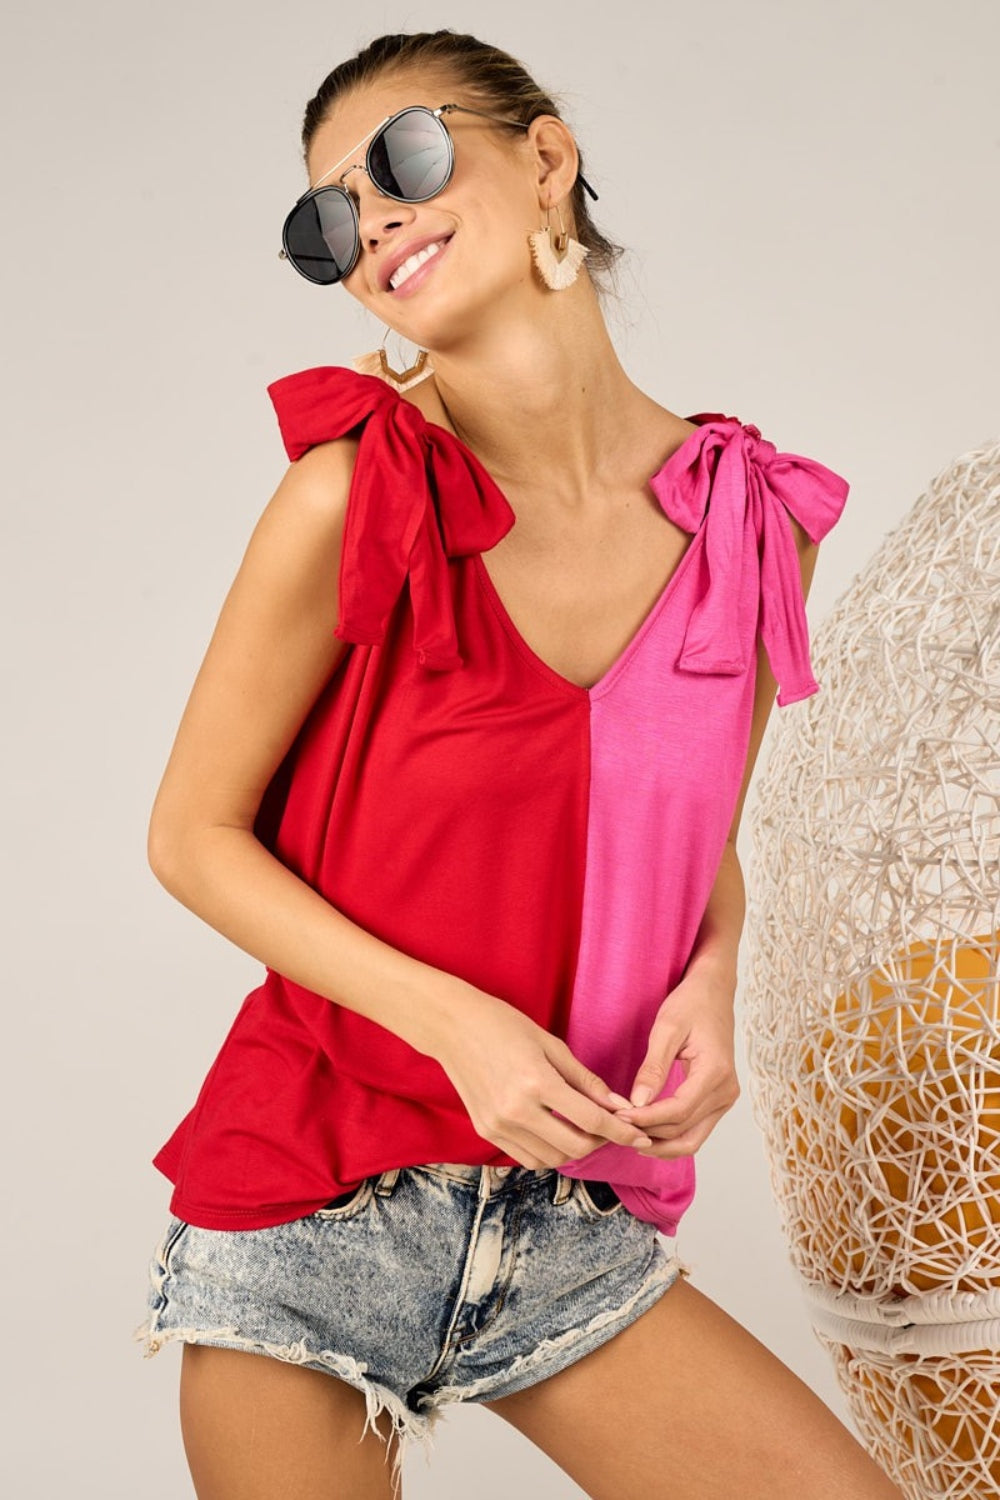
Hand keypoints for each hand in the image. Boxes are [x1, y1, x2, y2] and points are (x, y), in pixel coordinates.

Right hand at [432, 991, 654, 1168]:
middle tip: (611, 1128)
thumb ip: (585, 1080)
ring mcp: (498, 1125)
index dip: (621, 1131)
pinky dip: (548, 1152)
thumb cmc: (503, 1026)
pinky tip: (556, 1133)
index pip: (591, 1120)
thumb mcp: (551, 1044)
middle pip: (574, 1147)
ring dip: (574, 1151)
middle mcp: (516, 1110)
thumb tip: (617, 1105)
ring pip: (551, 1159)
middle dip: (600, 1143)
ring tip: (584, 1131)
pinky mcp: (486, 1131)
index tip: (639, 1135)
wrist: (453, 1027)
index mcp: (536, 1082)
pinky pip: (527, 1157)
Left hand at [614, 963, 740, 1157]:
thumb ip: (653, 1067)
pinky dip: (671, 1137)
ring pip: (691, 1139)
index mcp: (715, 1072)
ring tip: (627, 1136)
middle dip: (648, 1133)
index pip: (678, 1110)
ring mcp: (725, 1099)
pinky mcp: (718, 1101)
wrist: (714, 992)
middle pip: (683, 1130)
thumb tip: (638, 1102)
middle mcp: (726, 1091)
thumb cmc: (692, 1003)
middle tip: (614, 1127)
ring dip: (660, 1143)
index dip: (646, 1119)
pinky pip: (695, 1130)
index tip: (618, 1117)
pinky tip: (646, 1132)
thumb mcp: (667, 1028)